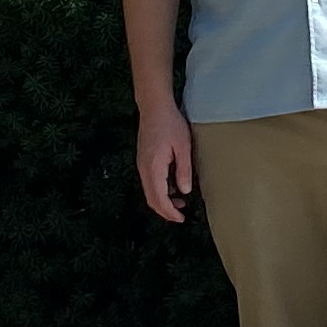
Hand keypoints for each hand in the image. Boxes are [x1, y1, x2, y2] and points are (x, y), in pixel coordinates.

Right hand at [137, 99, 195, 224]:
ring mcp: (142, 164)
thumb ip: (184, 170)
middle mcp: (144, 169)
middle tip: (181, 216)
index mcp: (153, 168)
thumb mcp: (183, 147)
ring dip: (163, 200)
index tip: (181, 219)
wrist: (154, 107)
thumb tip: (185, 191)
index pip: (159, 198)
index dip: (169, 212)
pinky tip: (174, 187)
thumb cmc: (171, 123)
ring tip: (181, 203)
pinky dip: (160, 190)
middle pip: (151, 199)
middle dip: (165, 210)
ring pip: (150, 191)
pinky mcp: (144, 160)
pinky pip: (150, 181)